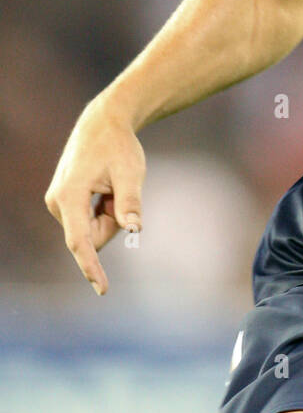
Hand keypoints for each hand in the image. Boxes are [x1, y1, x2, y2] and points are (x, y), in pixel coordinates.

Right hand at [44, 97, 145, 295]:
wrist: (103, 124)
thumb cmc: (118, 146)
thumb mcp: (131, 173)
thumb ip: (130, 202)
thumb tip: (134, 229)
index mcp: (69, 196)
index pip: (81, 241)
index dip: (92, 267)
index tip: (102, 289)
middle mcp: (57, 202)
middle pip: (93, 236)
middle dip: (112, 222)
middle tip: (120, 192)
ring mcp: (58, 203)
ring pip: (92, 230)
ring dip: (108, 215)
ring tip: (110, 186)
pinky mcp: (63, 202)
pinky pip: (88, 221)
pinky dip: (102, 210)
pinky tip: (104, 188)